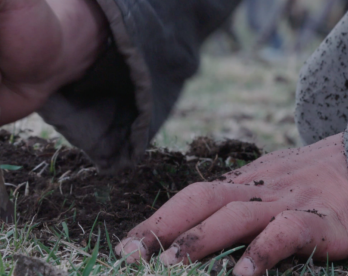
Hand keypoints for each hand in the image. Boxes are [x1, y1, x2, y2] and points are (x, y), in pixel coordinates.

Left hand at [116, 133, 347, 275]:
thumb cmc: (320, 184)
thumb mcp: (275, 187)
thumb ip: (241, 204)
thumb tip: (197, 231)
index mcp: (245, 183)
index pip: (192, 197)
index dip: (158, 220)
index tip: (127, 245)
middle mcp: (260, 188)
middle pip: (202, 199)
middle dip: (162, 226)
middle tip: (130, 254)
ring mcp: (290, 201)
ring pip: (236, 214)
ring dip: (199, 239)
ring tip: (170, 265)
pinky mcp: (324, 221)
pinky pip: (287, 233)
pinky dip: (262, 251)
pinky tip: (243, 275)